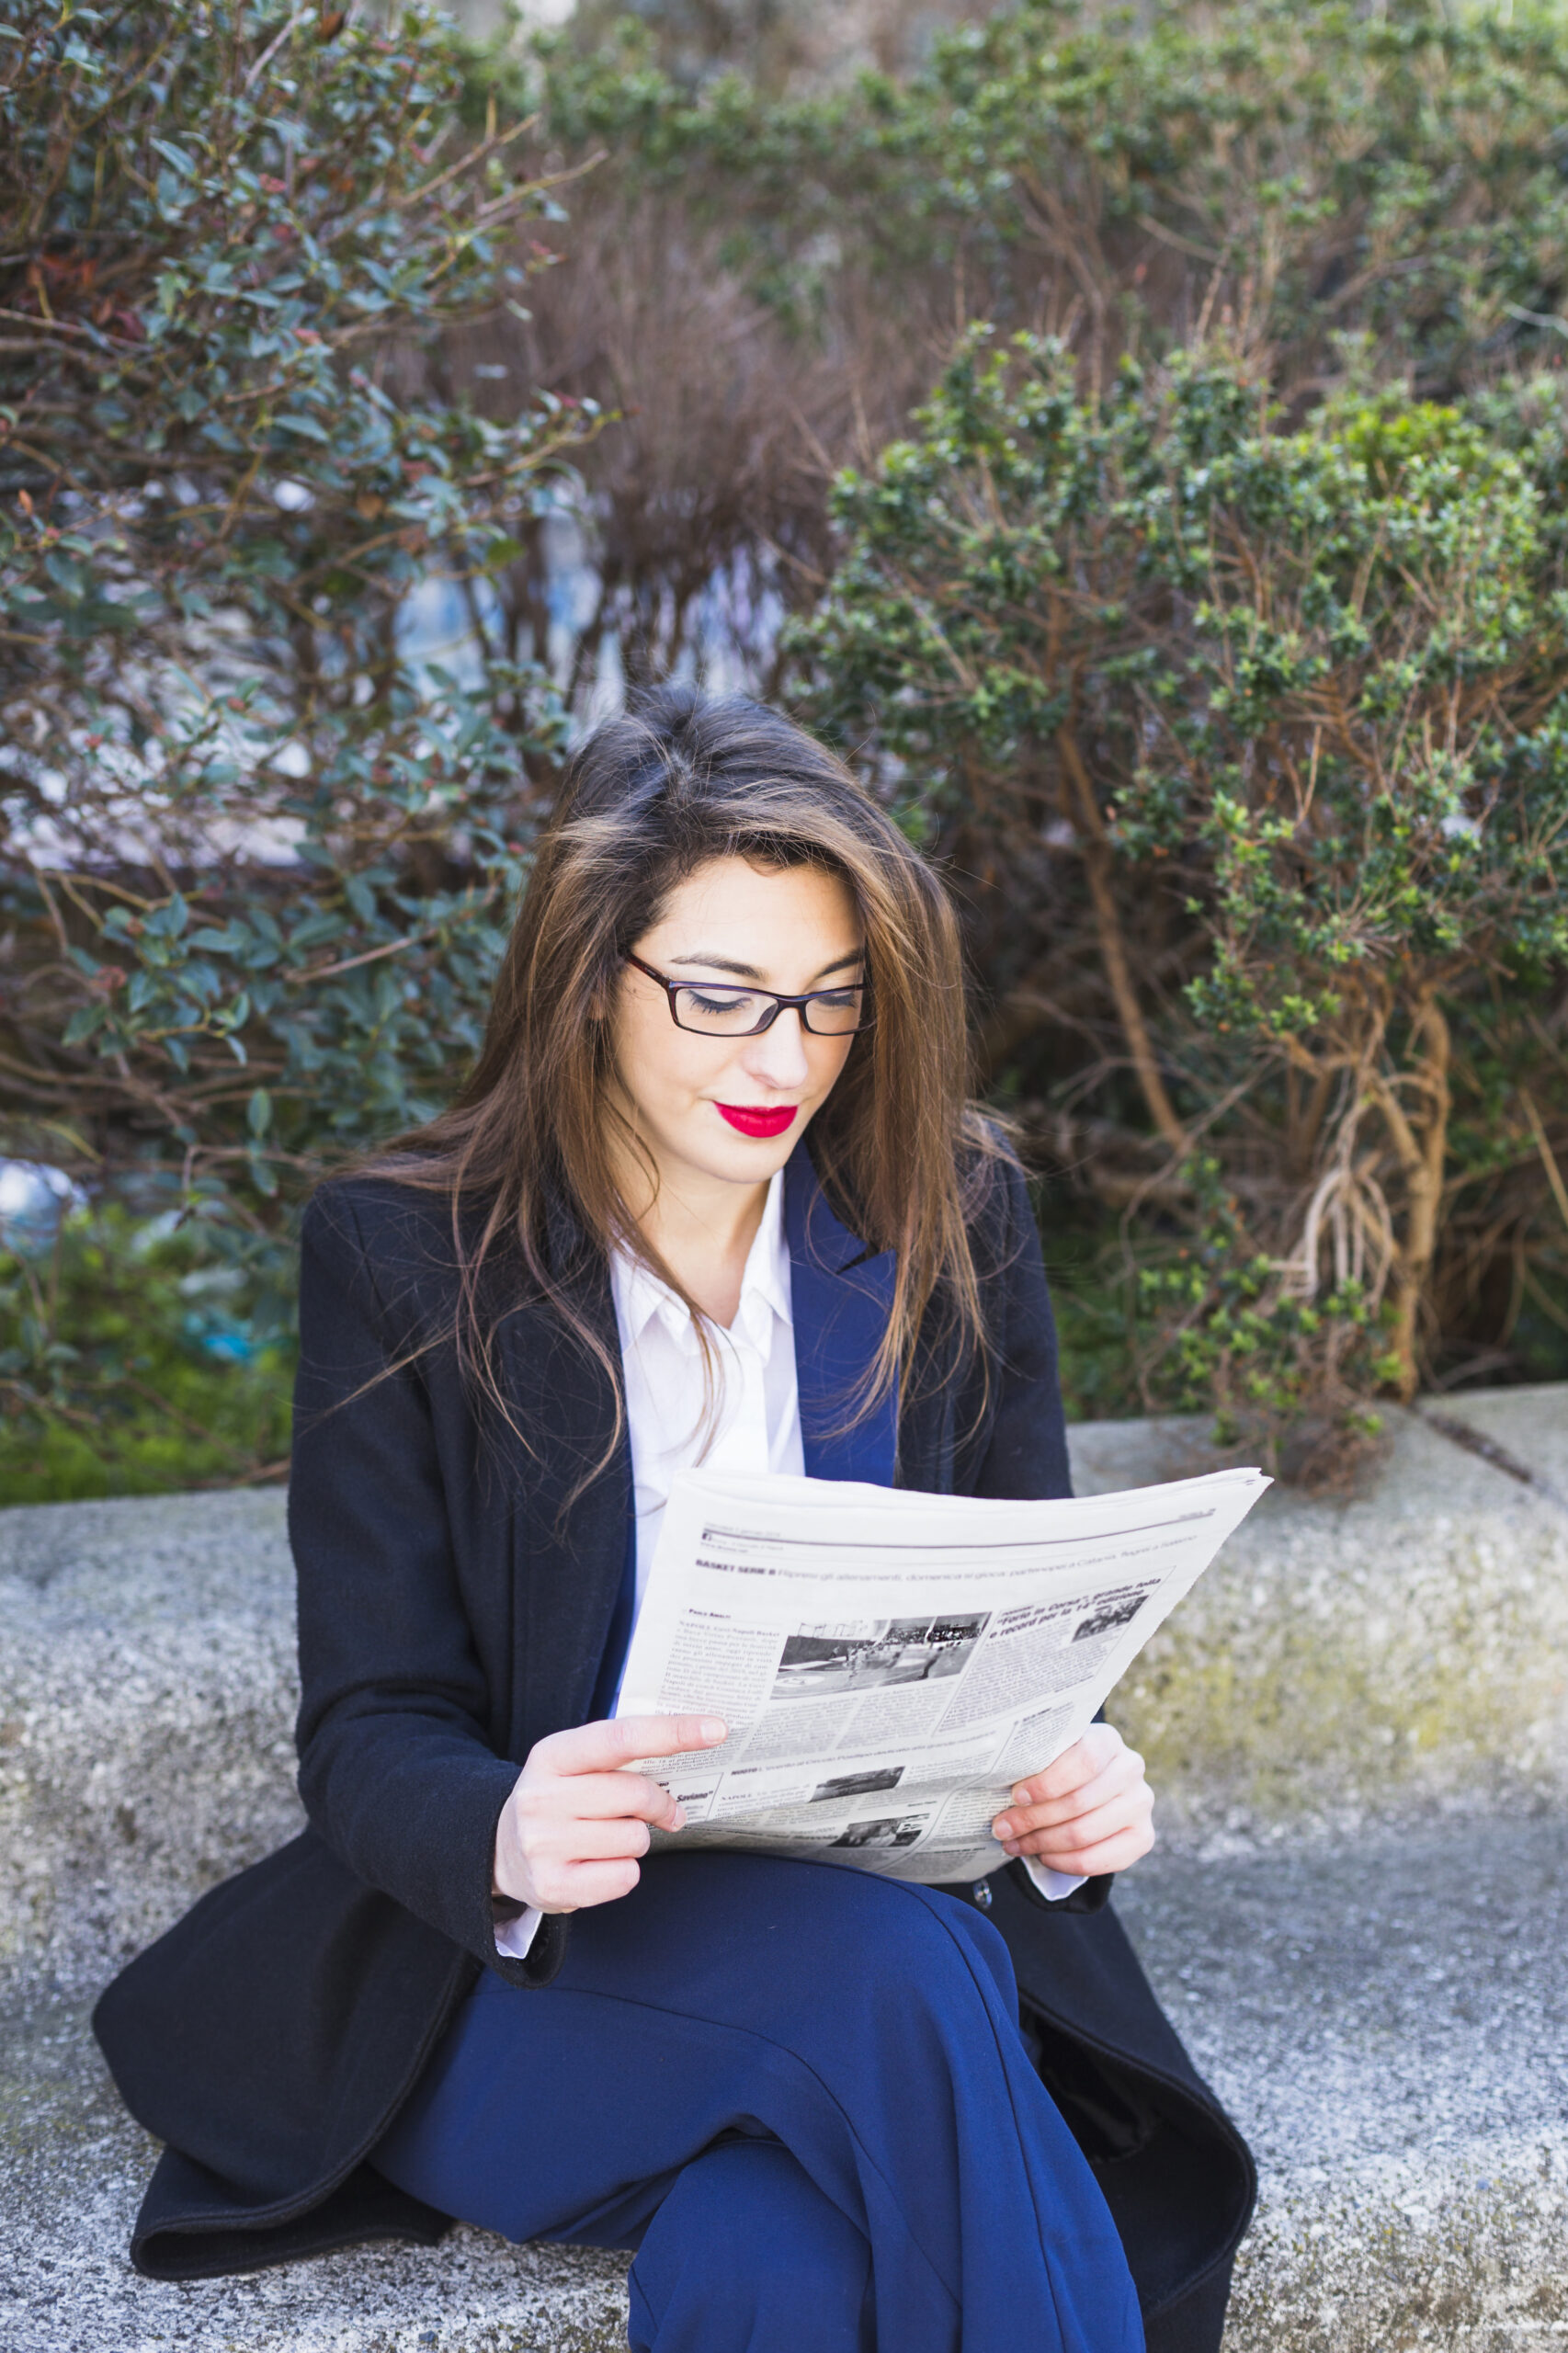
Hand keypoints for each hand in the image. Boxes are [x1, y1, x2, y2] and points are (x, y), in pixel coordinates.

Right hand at [492, 1713, 727, 1915]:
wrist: (501, 1850)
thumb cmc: (559, 1800)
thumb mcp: (575, 1765)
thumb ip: (621, 1755)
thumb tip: (691, 1750)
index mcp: (552, 1755)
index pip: (621, 1738)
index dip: (672, 1732)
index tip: (716, 1729)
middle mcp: (541, 1797)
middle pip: (635, 1794)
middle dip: (659, 1804)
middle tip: (663, 1811)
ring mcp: (543, 1844)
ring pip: (635, 1838)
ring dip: (636, 1839)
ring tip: (609, 1838)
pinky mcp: (551, 1886)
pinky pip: (624, 1876)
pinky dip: (625, 1871)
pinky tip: (600, 1864)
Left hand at [990, 1724, 1154, 1877]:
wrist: (1091, 1787)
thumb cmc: (1060, 1767)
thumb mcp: (1050, 1754)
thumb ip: (1033, 1761)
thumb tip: (995, 1784)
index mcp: (1108, 1740)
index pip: (1084, 1760)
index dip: (1047, 1783)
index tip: (1015, 1796)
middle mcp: (1131, 1768)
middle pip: (1079, 1802)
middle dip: (1033, 1819)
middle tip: (1001, 1828)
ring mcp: (1140, 1804)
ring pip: (1084, 1833)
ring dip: (1042, 1843)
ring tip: (1014, 1844)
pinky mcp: (1143, 1837)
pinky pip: (1097, 1860)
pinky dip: (1063, 1862)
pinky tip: (1042, 1856)